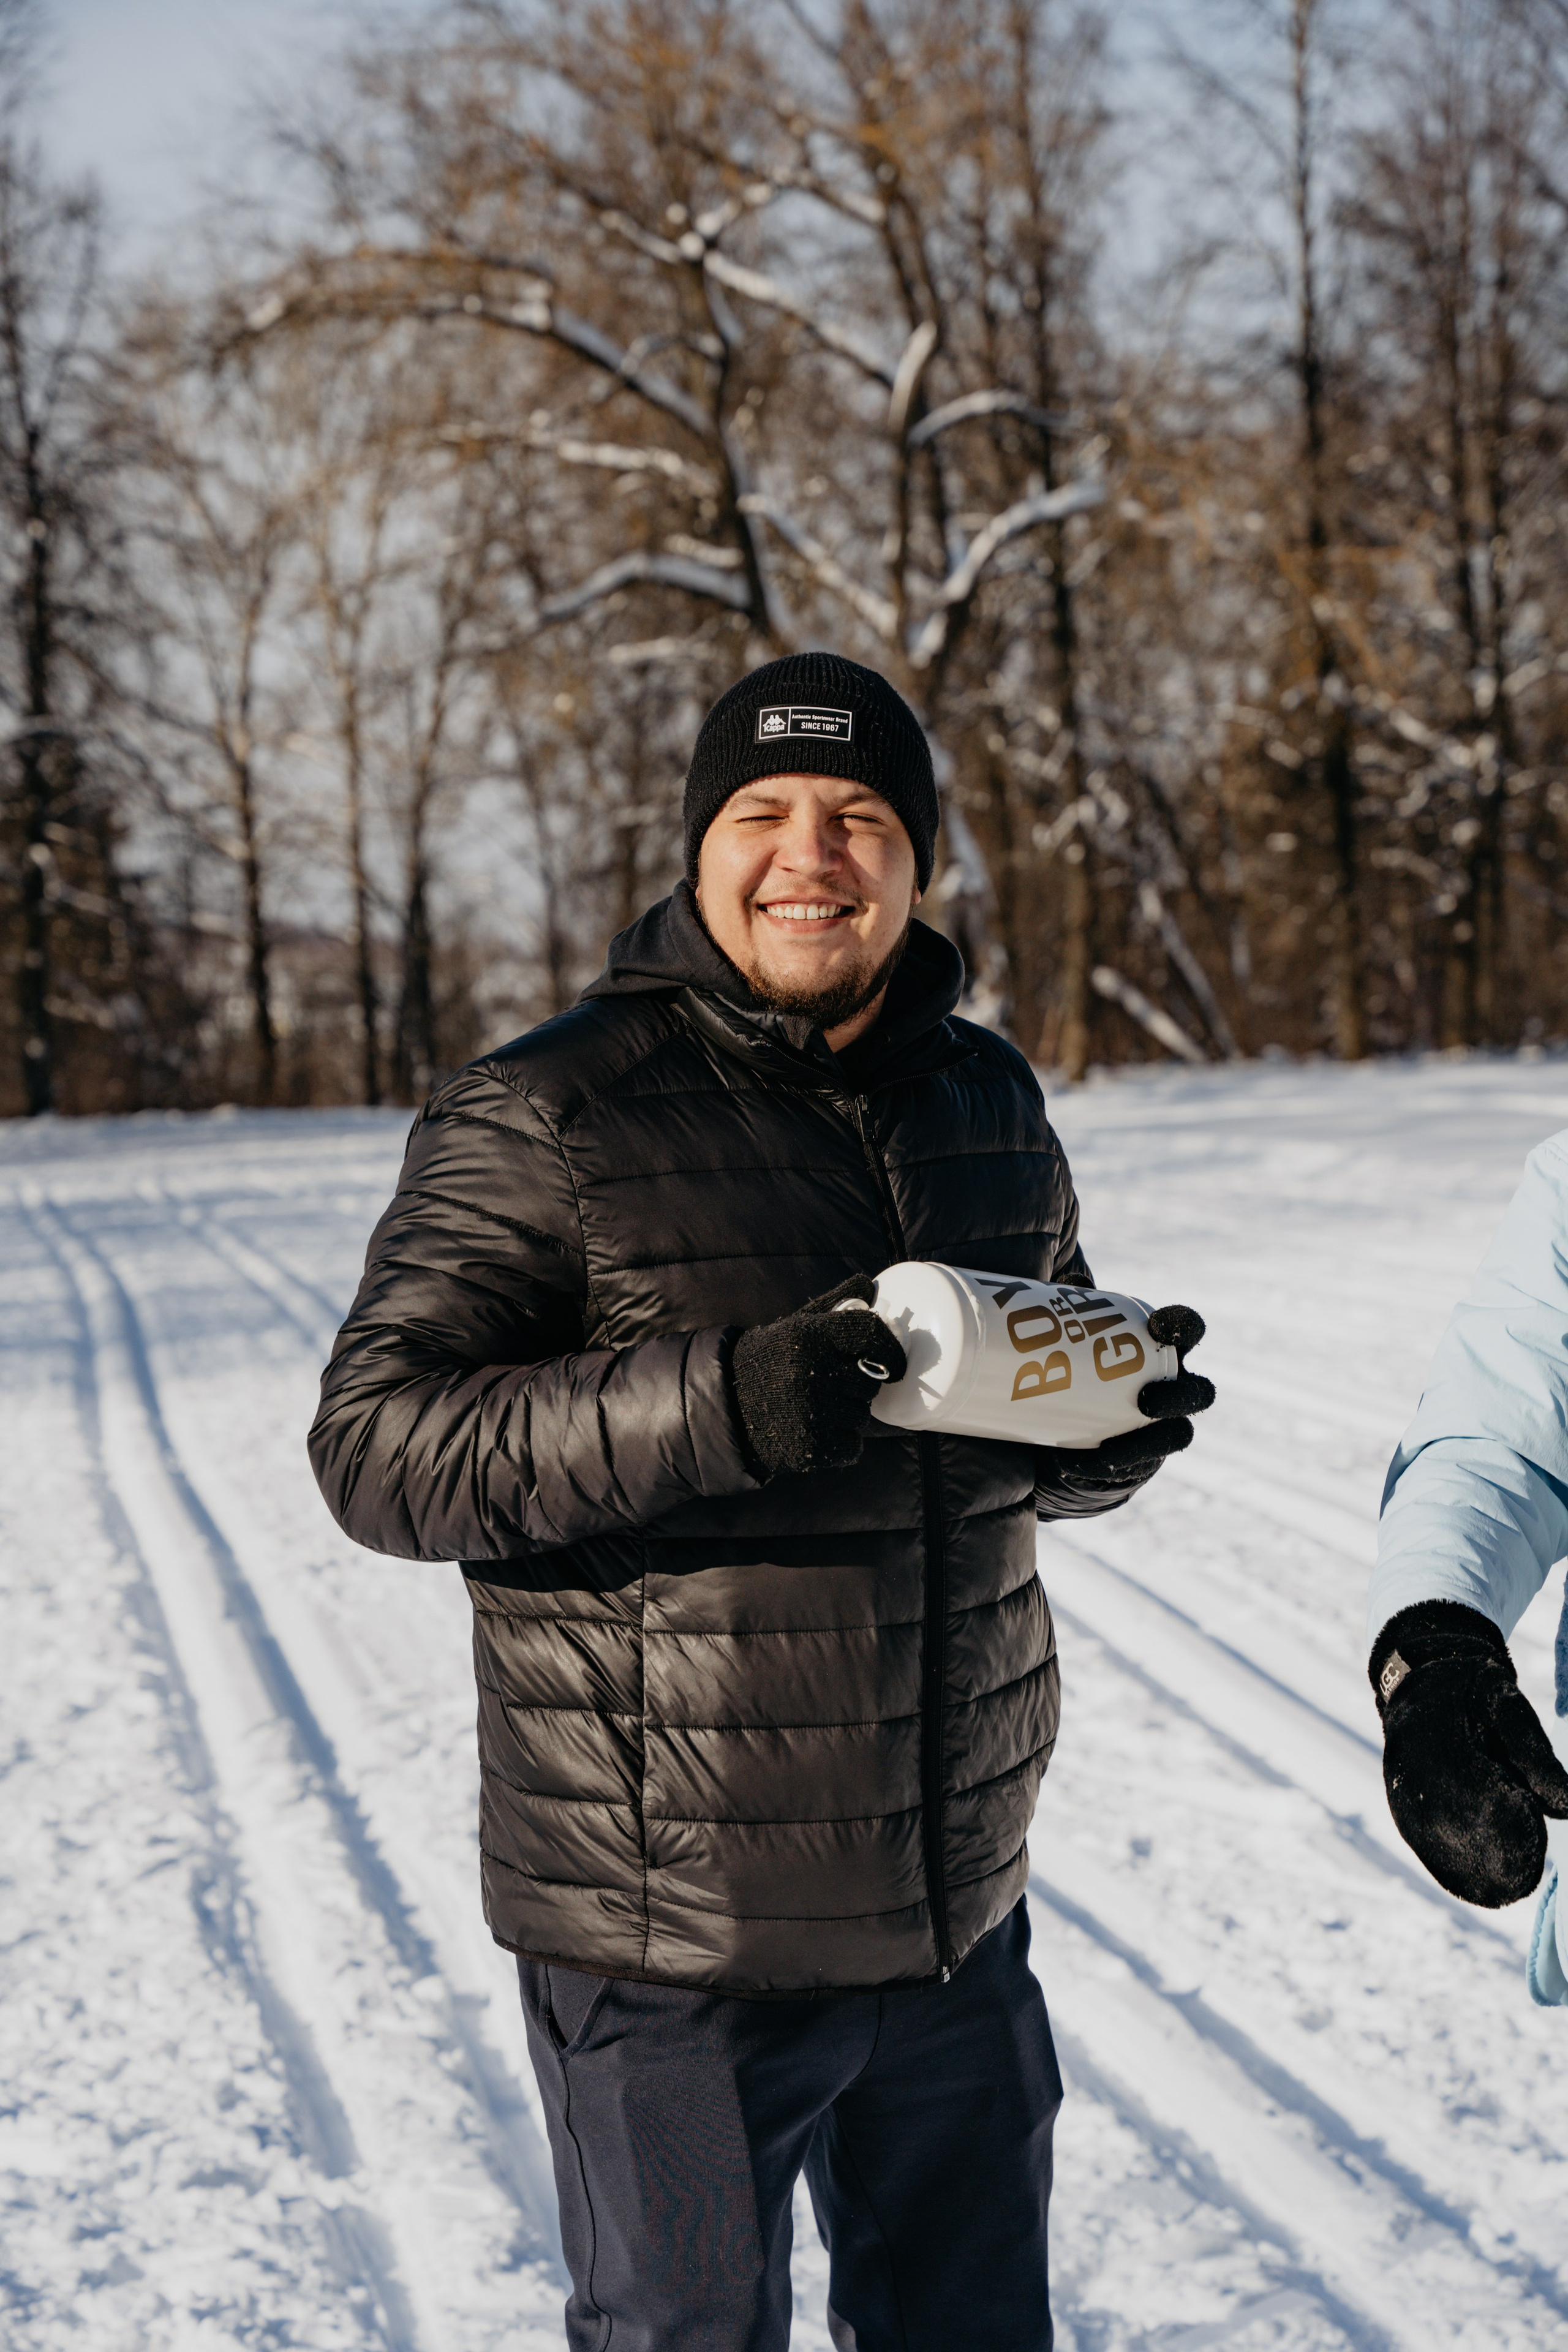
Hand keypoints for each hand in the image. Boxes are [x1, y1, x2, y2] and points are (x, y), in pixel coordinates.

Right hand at [730, 1275, 906, 1478]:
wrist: (728, 1408)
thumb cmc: (771, 1361)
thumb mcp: (796, 1326)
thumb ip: (835, 1304)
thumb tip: (870, 1284)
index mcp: (810, 1335)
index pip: (870, 1332)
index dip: (891, 1348)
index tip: (896, 1363)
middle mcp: (811, 1370)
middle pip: (871, 1380)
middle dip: (857, 1384)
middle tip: (831, 1385)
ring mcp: (811, 1411)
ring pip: (862, 1414)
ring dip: (847, 1414)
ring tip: (816, 1407)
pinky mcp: (811, 1447)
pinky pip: (853, 1446)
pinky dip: (840, 1444)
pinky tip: (815, 1432)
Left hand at [1033, 1301, 1213, 1517]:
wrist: (1073, 1426)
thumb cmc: (1082, 1365)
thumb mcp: (1077, 1336)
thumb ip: (1076, 1308)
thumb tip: (1072, 1283)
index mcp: (1163, 1352)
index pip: (1188, 1333)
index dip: (1184, 1327)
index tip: (1158, 1325)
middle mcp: (1173, 1390)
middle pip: (1198, 1393)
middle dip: (1179, 1397)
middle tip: (1146, 1399)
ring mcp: (1163, 1427)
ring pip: (1179, 1434)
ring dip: (1157, 1439)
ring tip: (1115, 1448)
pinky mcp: (1143, 1459)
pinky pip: (1138, 1465)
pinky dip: (1110, 1462)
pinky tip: (1075, 1462)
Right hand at [1371, 1598, 1567, 1906]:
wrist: (1421, 1677)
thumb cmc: (1475, 1692)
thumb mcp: (1510, 1708)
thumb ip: (1538, 1758)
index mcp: (1442, 1749)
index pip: (1482, 1807)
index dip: (1516, 1830)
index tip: (1535, 1832)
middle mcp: (1413, 1779)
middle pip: (1460, 1840)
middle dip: (1501, 1860)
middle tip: (1530, 1875)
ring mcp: (1402, 1798)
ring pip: (1441, 1853)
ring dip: (1479, 1874)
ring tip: (1513, 1887)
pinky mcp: (1402, 1811)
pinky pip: (1428, 1852)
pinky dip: (1457, 1871)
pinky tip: (1485, 1887)